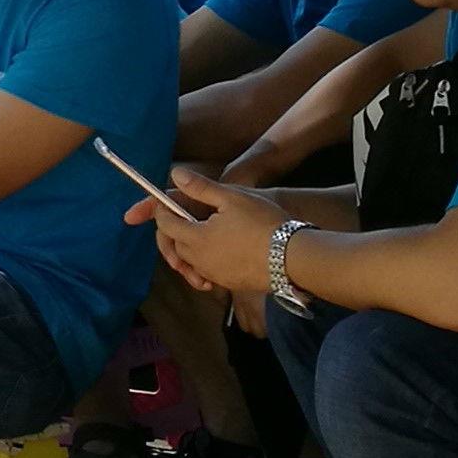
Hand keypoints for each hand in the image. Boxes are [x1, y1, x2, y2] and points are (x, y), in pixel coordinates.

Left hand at [144, 168, 279, 298]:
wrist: (294, 258)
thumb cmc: (264, 223)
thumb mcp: (232, 197)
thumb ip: (200, 187)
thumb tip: (176, 173)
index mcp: (196, 238)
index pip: (165, 224)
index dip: (162, 210)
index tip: (167, 202)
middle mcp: (200, 260)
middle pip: (176, 244)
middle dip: (174, 230)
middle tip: (183, 216)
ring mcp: (215, 275)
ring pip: (191, 261)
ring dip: (189, 249)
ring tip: (199, 235)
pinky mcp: (230, 284)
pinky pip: (208, 274)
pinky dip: (205, 265)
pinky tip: (218, 255)